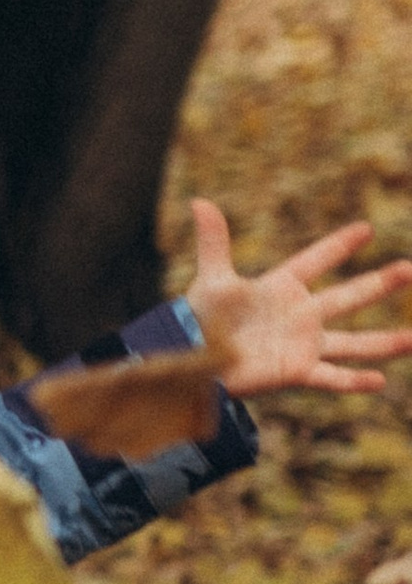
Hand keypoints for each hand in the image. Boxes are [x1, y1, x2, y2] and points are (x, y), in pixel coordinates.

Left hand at [187, 197, 411, 399]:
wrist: (193, 359)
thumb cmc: (200, 320)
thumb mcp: (212, 279)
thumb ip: (213, 242)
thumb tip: (199, 202)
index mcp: (281, 288)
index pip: (316, 260)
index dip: (339, 245)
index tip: (366, 228)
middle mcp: (300, 315)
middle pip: (348, 297)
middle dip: (380, 283)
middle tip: (410, 269)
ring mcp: (303, 344)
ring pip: (353, 343)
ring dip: (384, 342)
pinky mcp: (297, 371)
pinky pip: (332, 377)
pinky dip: (354, 381)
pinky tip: (380, 381)